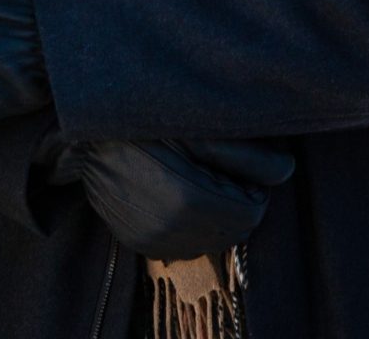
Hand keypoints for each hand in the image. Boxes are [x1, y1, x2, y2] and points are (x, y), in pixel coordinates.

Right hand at [51, 138, 295, 260]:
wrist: (81, 138)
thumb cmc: (140, 123)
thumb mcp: (195, 126)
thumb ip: (246, 153)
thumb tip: (286, 170)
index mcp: (190, 200)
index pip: (253, 210)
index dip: (252, 184)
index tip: (233, 162)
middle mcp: (173, 230)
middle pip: (236, 228)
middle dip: (236, 200)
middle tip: (215, 168)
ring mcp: (155, 242)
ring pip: (212, 239)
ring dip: (215, 215)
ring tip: (193, 180)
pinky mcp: (142, 244)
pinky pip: (184, 243)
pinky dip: (190, 225)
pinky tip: (174, 196)